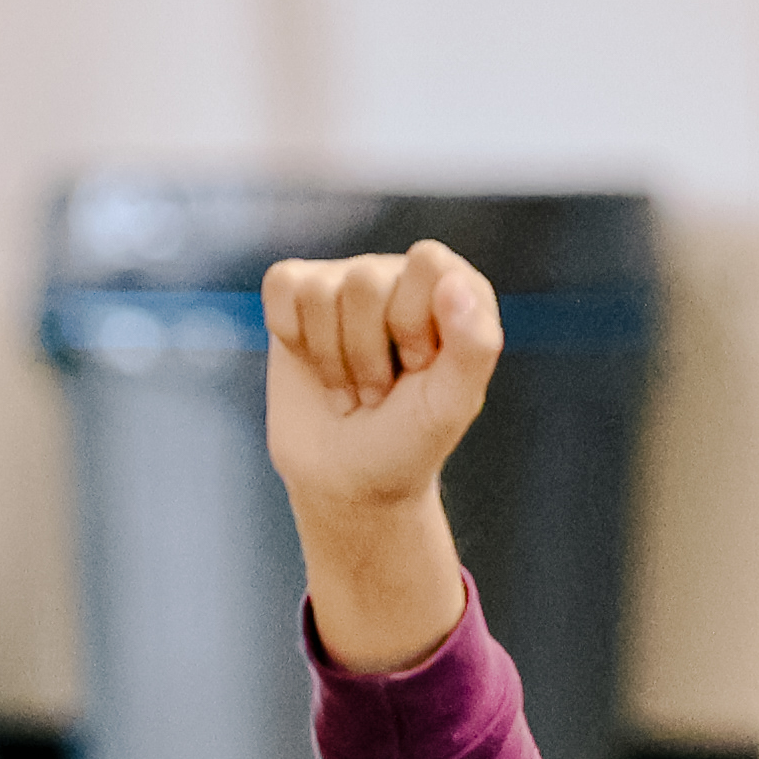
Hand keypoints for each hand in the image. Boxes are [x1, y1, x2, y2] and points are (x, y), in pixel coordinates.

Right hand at [257, 244, 497, 667]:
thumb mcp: (453, 402)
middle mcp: (398, 282)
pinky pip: (285, 284)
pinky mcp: (293, 303)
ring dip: (333, 352)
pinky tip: (312, 366)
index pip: (430, 269)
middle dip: (371, 350)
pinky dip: (292, 332)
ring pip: (325, 287)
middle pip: (370, 280)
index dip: (419, 329)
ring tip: (349, 386)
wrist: (346, 489)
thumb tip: (455, 280)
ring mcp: (344, 289)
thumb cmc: (409, 450)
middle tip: (378, 392)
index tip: (418, 377)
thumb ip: (473, 340)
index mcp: (450, 294)